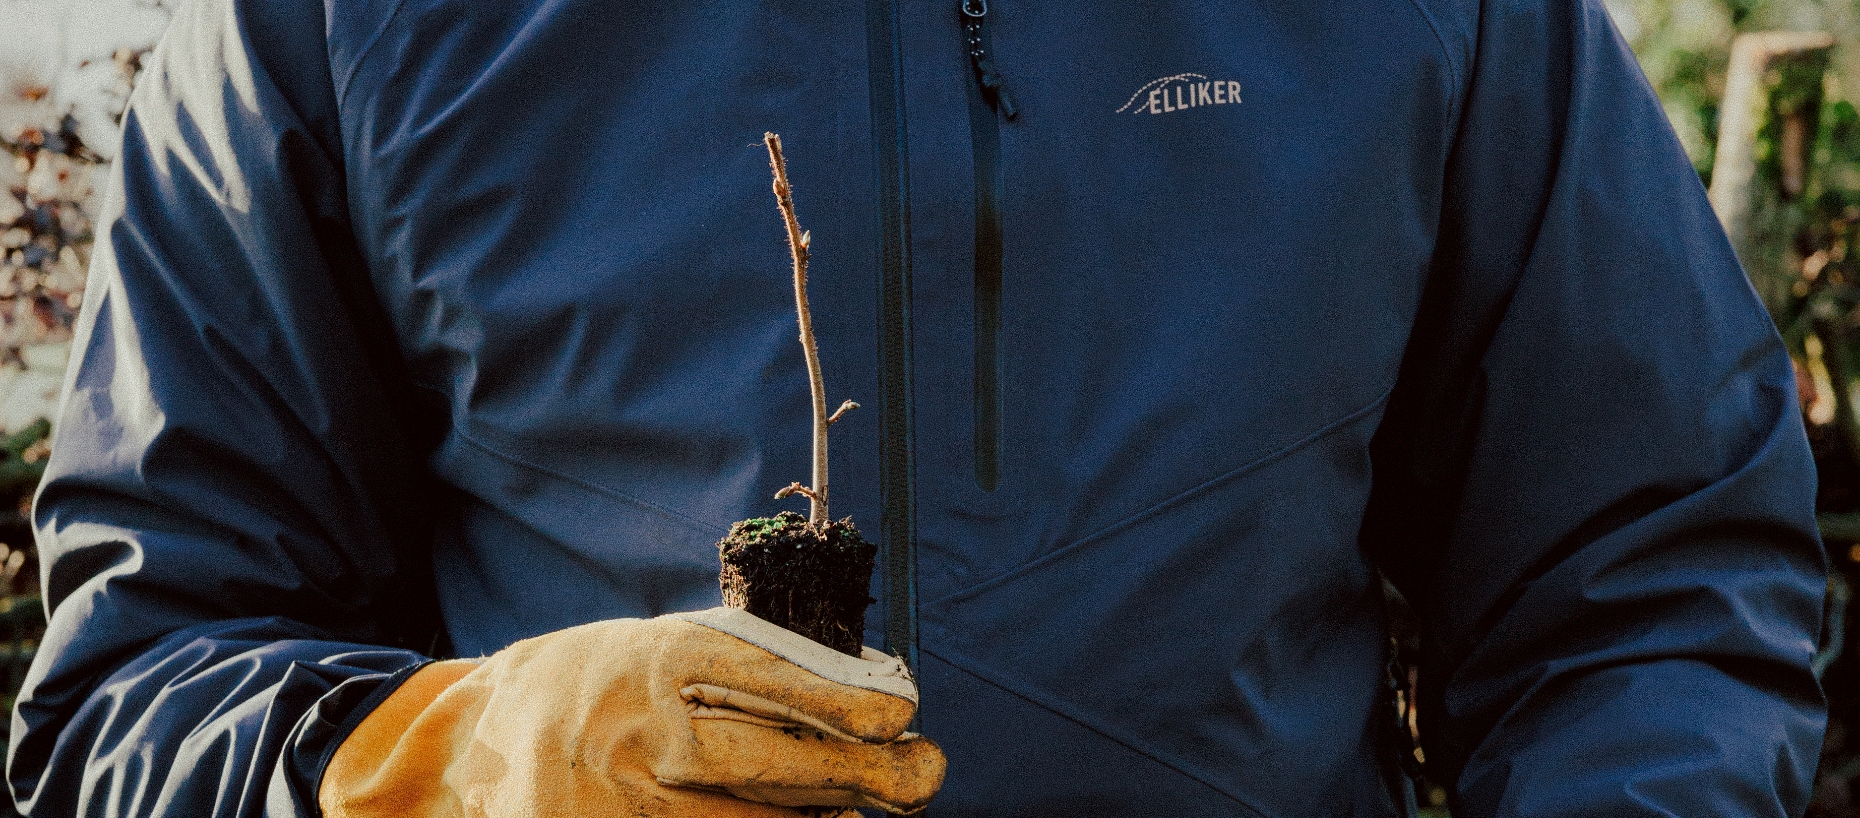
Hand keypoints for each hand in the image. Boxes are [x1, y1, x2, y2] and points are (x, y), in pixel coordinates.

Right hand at [318, 608, 944, 816]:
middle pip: (757, 760)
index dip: (837, 699)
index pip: (756, 671)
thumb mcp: (653, 651)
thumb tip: (859, 702)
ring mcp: (607, 799)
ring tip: (873, 812)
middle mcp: (627, 726)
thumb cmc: (593, 690)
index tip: (904, 713)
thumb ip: (737, 670)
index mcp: (648, 656)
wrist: (472, 744)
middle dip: (854, 774)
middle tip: (924, 772)